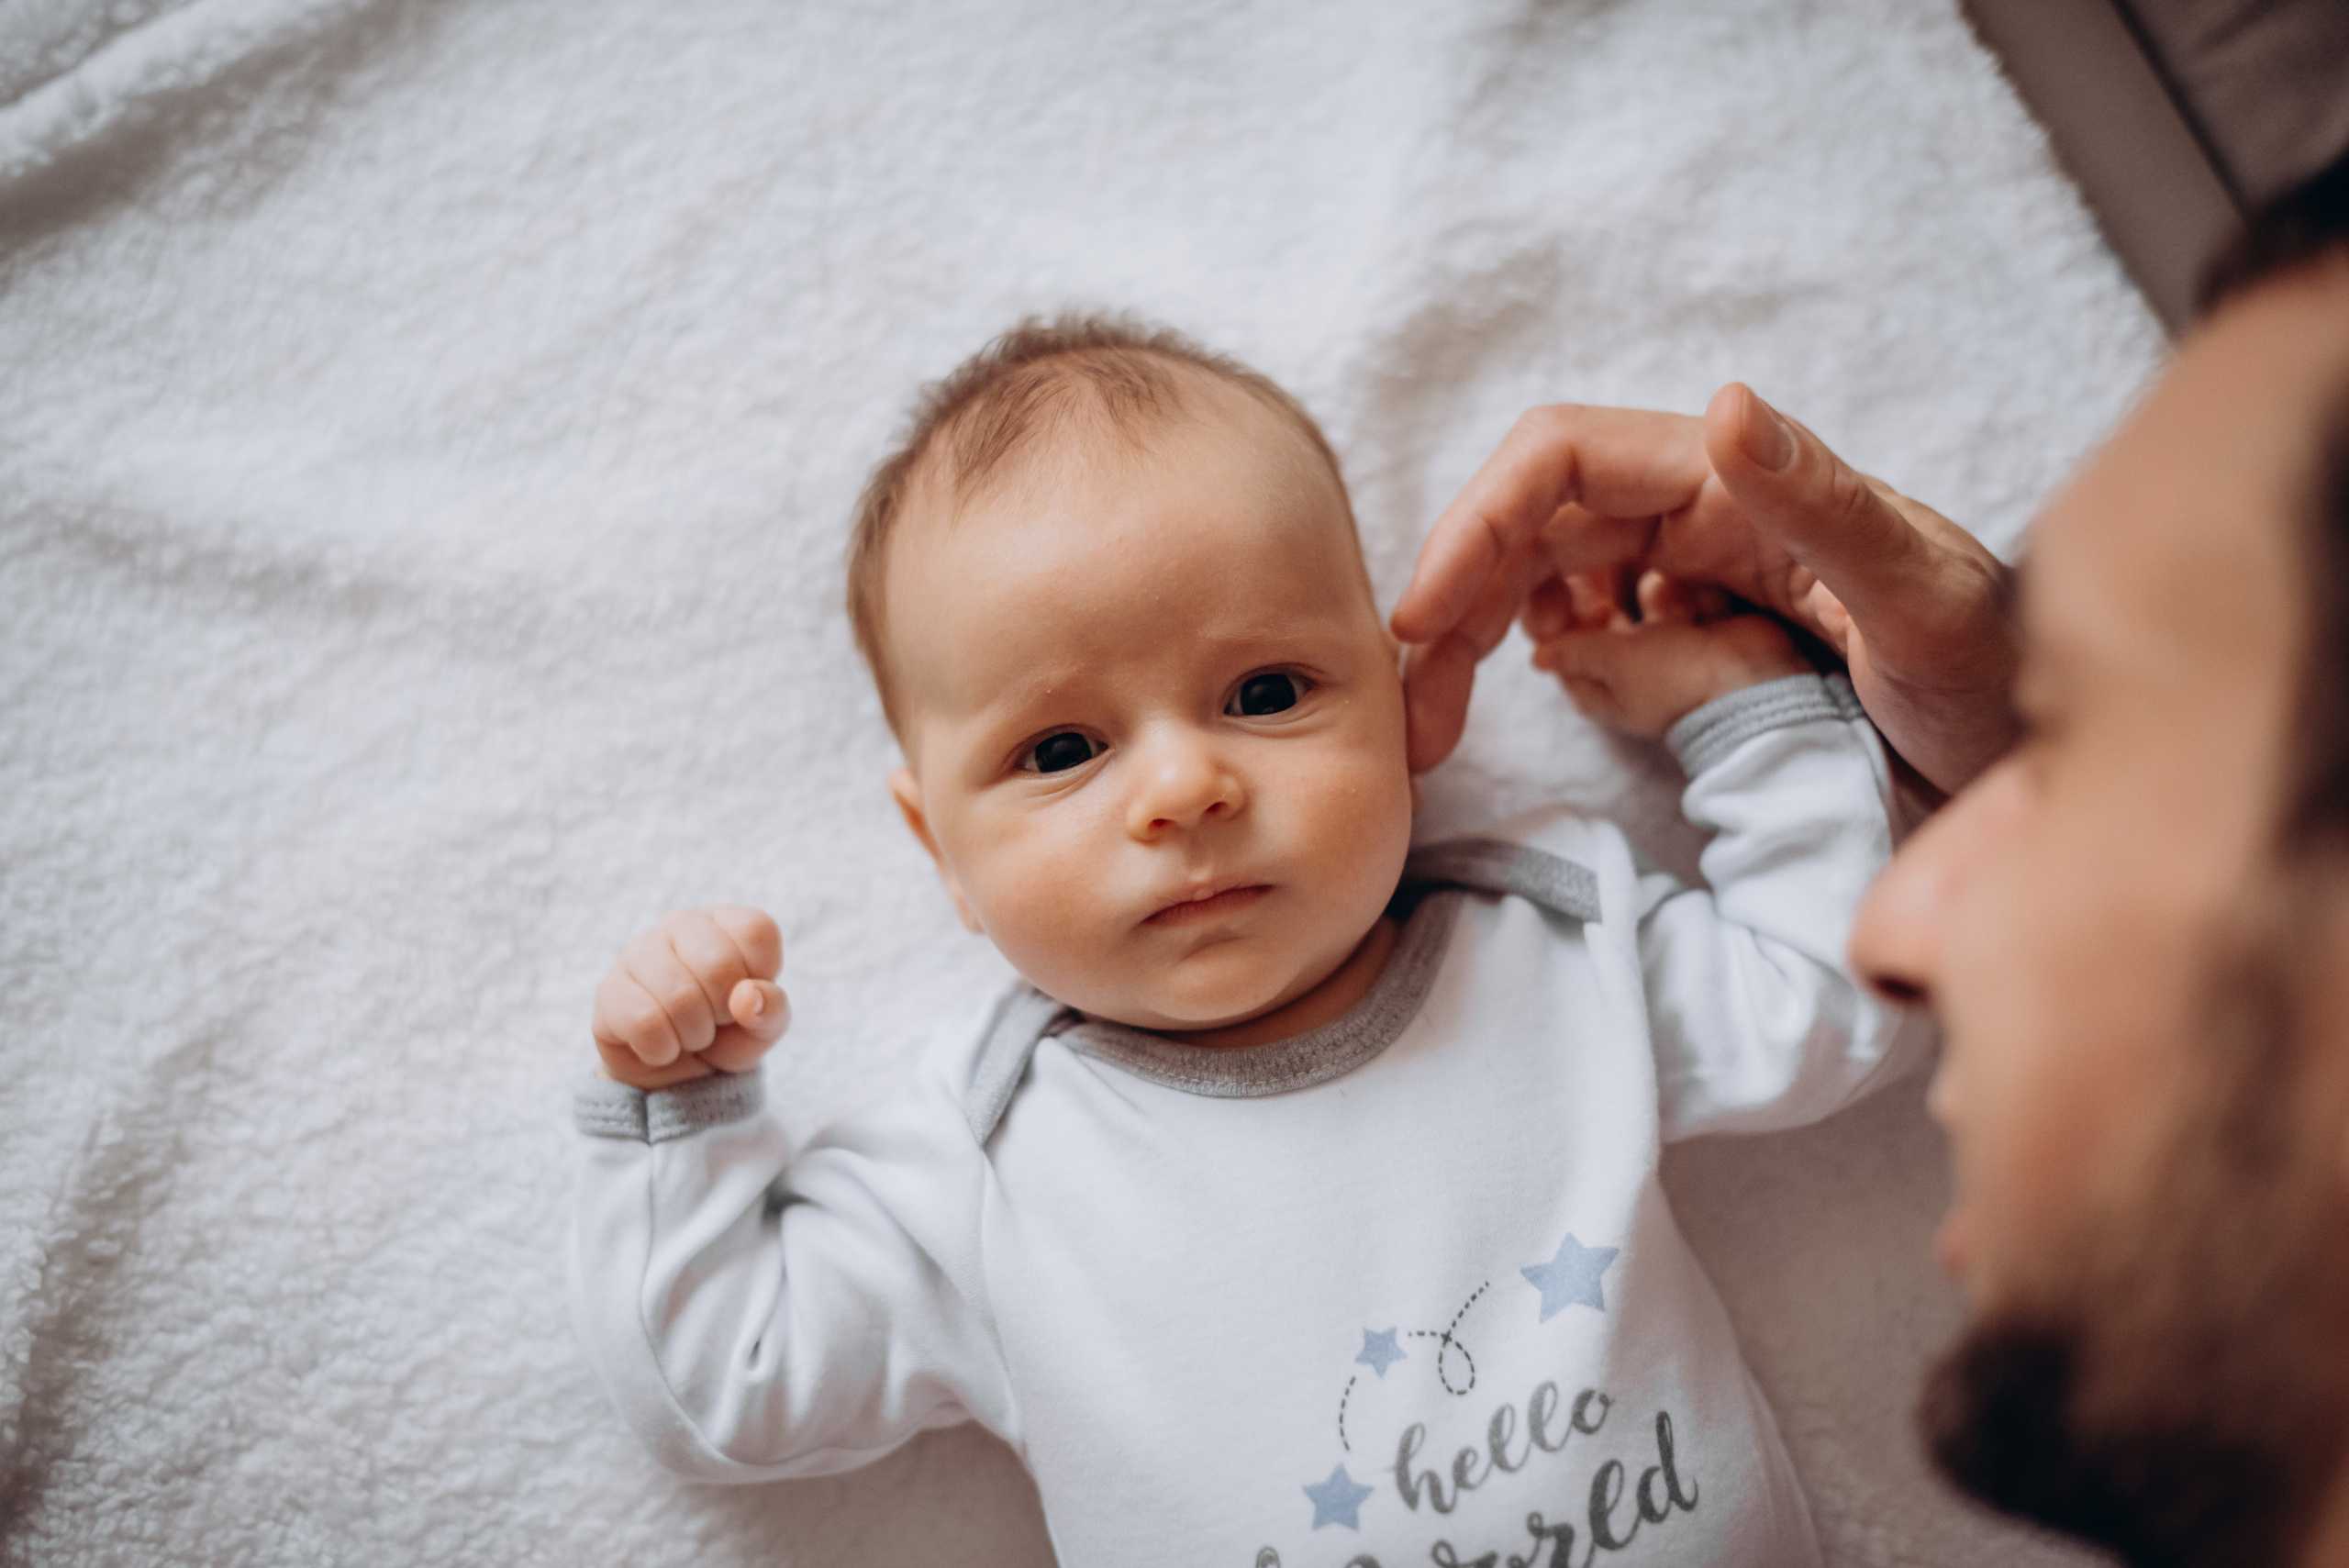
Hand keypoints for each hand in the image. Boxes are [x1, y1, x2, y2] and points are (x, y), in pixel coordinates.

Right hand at [591, 906, 790, 1090]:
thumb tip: (746, 997)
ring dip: (693, 1034)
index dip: (760, 977)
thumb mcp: (762, 1027)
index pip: (756, 932)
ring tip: (688, 1034)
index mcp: (726, 921)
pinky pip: (644, 1022)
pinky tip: (660, 1045)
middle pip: (718, 964)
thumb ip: (771, 1009)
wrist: (673, 1074)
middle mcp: (681, 924)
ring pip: (679, 996)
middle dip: (724, 1012)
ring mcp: (639, 951)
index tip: (745, 997)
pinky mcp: (608, 989)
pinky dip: (662, 1049)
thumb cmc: (725, 1036)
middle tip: (714, 1021)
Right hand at [1390, 386, 2018, 792]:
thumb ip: (1824, 503)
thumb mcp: (1926, 596)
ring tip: (1465, 720)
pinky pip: (1598, 632)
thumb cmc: (2002, 674)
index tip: (1423, 624)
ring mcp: (1703, 572)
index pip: (1562, 463)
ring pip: (1550, 582)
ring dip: (1490, 638)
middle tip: (1422, 721)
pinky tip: (1577, 694)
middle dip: (1458, 606)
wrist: (2053, 756)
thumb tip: (1719, 405)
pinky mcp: (1707, 629)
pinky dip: (1563, 662)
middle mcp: (1708, 512)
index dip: (1476, 526)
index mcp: (1737, 482)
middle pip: (1533, 528)